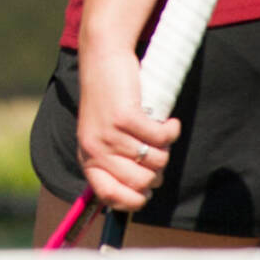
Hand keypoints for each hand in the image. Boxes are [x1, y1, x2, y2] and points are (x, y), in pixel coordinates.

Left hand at [75, 44, 178, 212]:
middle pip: (143, 183)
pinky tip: (168, 121)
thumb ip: (115, 162)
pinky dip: (171, 130)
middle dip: (158, 170)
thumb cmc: (109, 100)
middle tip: (155, 150)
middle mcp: (95, 149)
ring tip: (157, 130)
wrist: (103, 59)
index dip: (133, 200)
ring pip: (157, 161)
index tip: (146, 192)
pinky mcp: (125, 117)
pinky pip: (162, 139)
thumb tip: (142, 193)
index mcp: (88, 158)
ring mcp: (109, 134)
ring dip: (165, 147)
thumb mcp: (103, 135)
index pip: (109, 196)